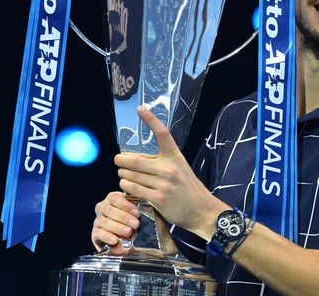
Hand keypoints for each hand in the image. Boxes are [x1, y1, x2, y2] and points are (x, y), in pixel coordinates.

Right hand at [91, 191, 140, 253]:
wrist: (123, 240)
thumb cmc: (131, 222)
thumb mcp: (134, 214)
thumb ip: (135, 211)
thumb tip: (139, 213)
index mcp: (112, 199)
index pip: (115, 198)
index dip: (126, 205)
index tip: (137, 213)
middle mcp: (102, 208)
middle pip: (110, 210)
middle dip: (124, 217)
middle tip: (136, 224)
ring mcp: (98, 221)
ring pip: (105, 222)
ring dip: (118, 227)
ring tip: (128, 232)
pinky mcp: (95, 233)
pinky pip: (99, 234)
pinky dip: (107, 237)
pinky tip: (115, 240)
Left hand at [115, 106, 227, 238]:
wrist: (201, 209)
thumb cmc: (188, 188)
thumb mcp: (180, 168)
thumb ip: (162, 163)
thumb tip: (135, 159)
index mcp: (175, 157)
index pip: (162, 134)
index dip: (151, 120)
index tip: (140, 108)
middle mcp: (169, 168)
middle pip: (134, 161)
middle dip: (120, 160)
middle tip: (118, 161)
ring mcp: (163, 184)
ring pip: (131, 176)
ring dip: (122, 176)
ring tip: (124, 177)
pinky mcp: (158, 198)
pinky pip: (133, 189)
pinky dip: (126, 187)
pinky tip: (127, 187)